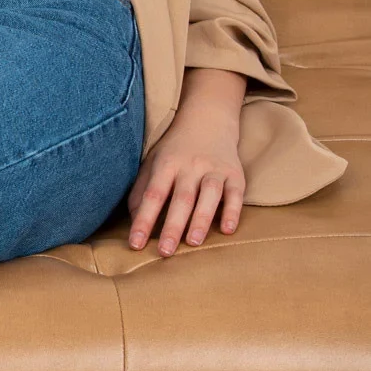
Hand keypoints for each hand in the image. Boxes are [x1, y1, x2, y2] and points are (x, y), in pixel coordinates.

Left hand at [125, 70, 246, 254]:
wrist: (208, 119)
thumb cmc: (174, 150)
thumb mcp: (151, 164)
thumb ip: (141, 192)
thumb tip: (134, 222)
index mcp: (166, 165)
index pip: (152, 195)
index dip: (143, 220)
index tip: (135, 244)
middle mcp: (190, 166)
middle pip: (181, 198)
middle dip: (172, 226)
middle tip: (165, 252)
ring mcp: (214, 169)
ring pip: (209, 194)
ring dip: (202, 219)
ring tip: (194, 242)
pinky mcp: (235, 173)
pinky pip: (236, 193)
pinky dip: (233, 211)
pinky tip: (227, 229)